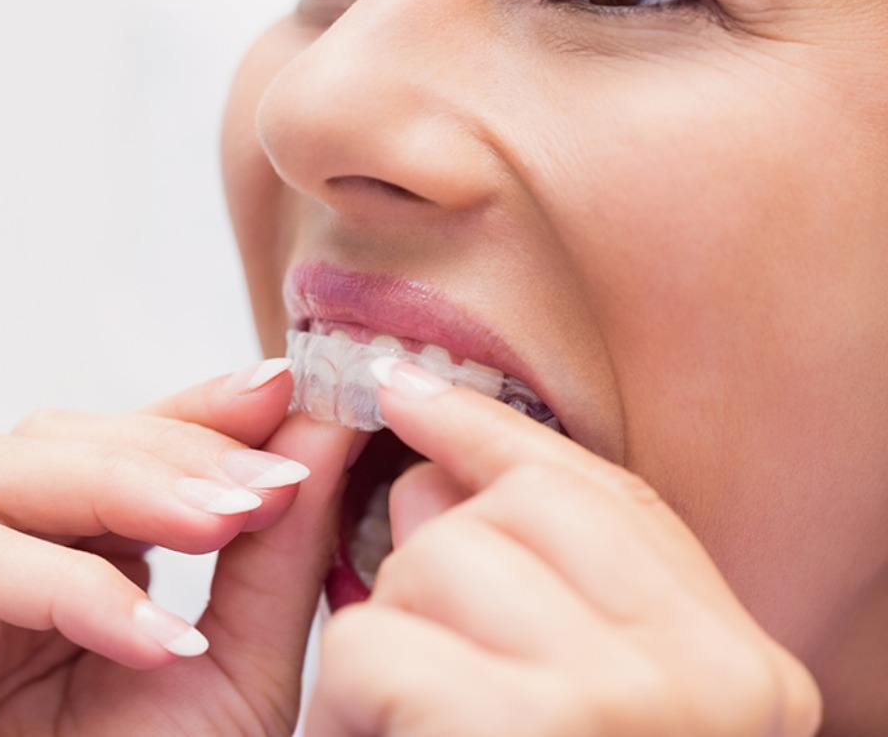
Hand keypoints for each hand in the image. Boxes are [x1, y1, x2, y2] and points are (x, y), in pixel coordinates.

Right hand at [0, 361, 357, 735]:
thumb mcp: (230, 668)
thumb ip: (270, 553)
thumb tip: (319, 429)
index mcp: (34, 571)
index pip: (96, 452)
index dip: (183, 413)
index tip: (283, 389)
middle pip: (35, 445)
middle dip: (162, 447)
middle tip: (267, 479)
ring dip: (120, 485)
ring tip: (225, 522)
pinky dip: (70, 585)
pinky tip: (155, 635)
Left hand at [307, 360, 821, 736]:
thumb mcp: (561, 694)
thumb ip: (531, 587)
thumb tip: (426, 472)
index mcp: (750, 674)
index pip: (616, 499)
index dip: (497, 436)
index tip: (405, 390)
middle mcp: (721, 682)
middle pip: (516, 509)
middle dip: (427, 565)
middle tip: (417, 671)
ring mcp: (633, 702)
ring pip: (434, 561)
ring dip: (381, 646)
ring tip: (402, 731)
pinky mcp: (525, 727)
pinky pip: (371, 644)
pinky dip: (343, 704)